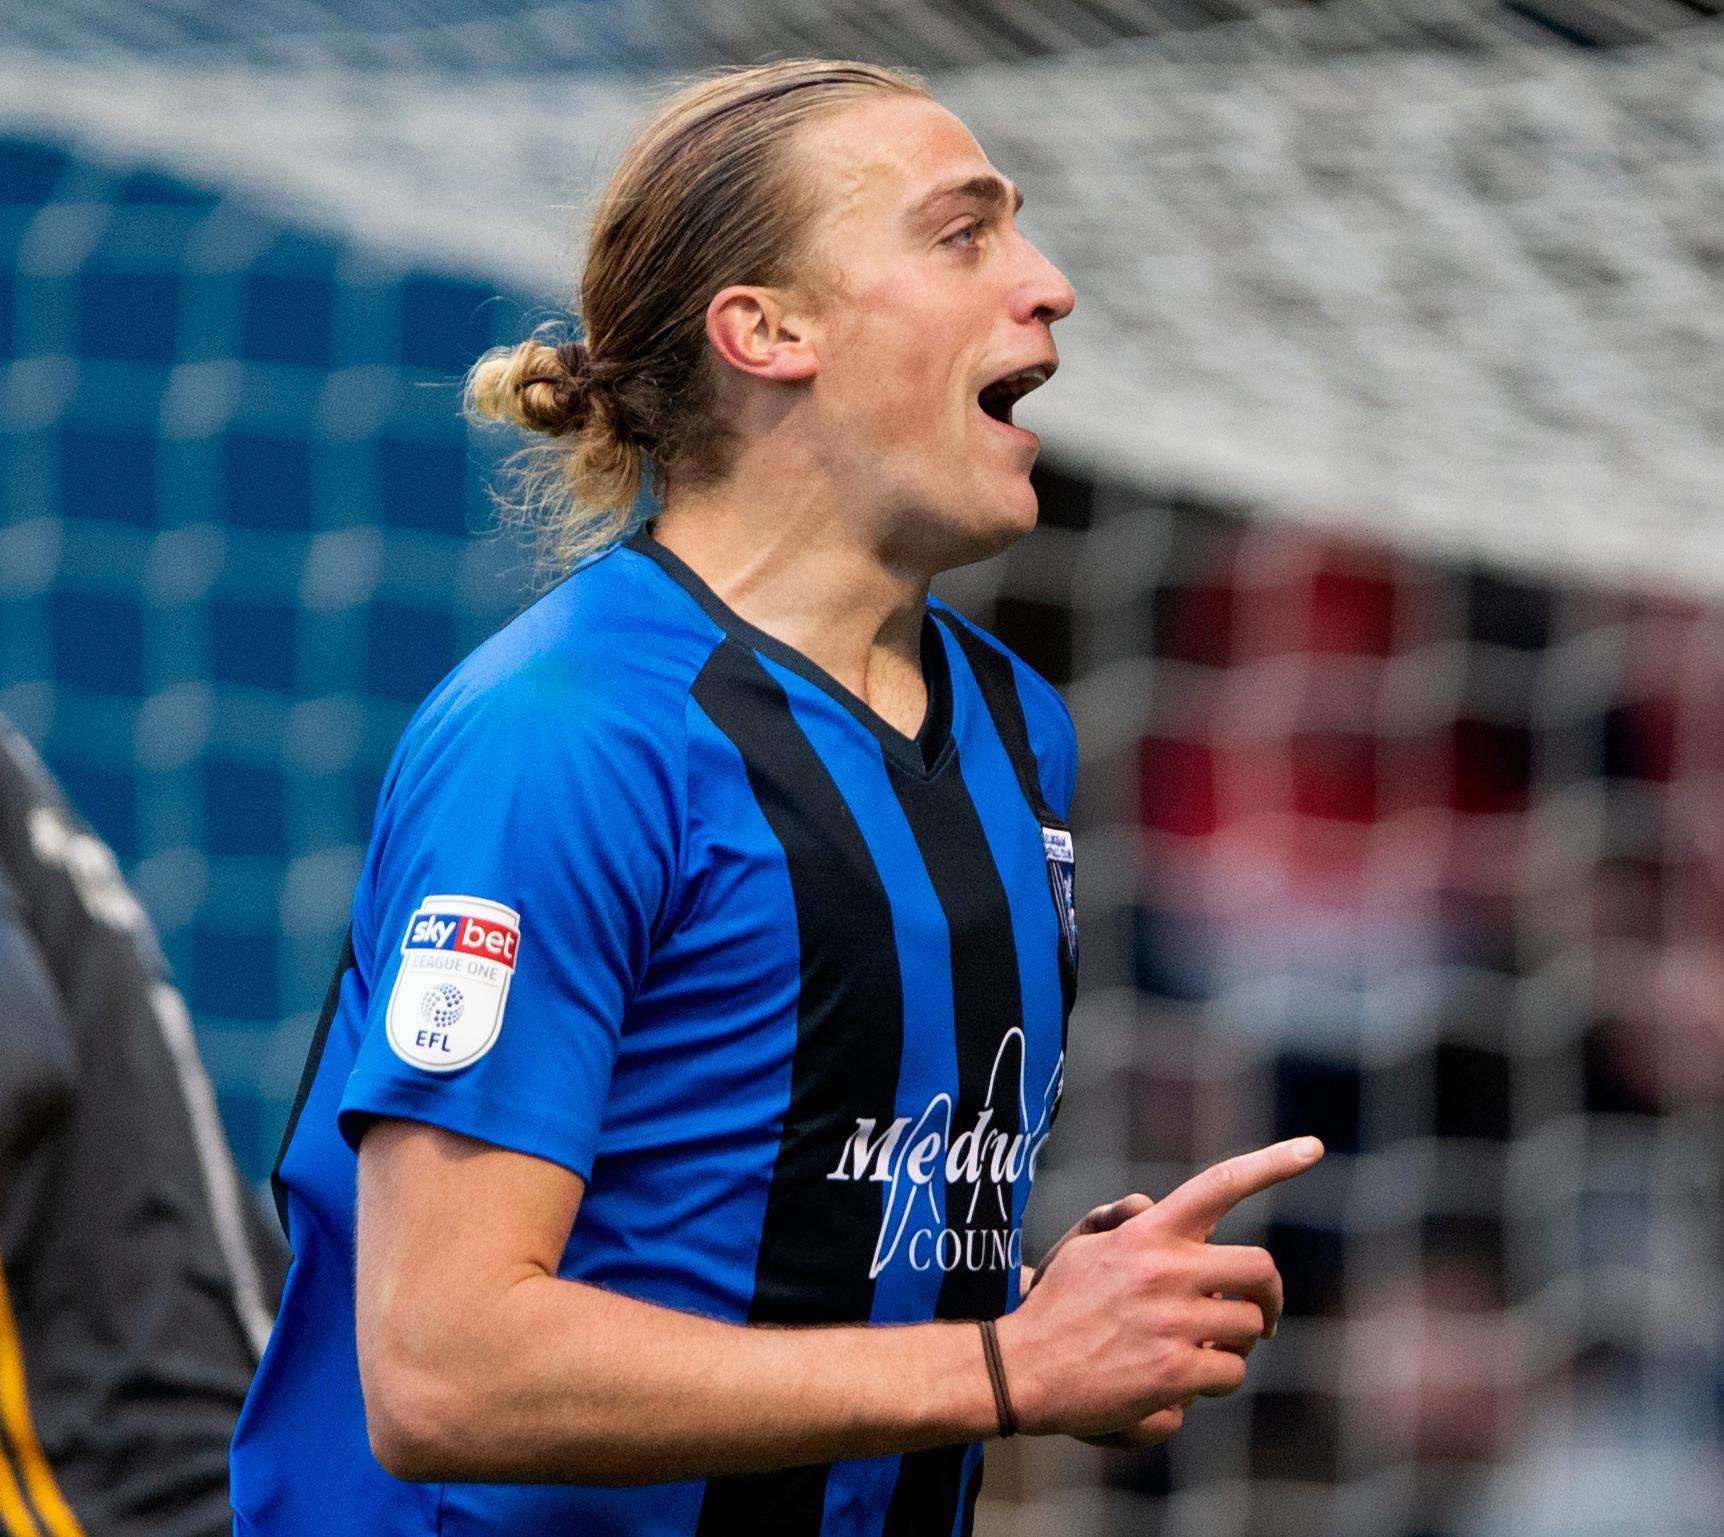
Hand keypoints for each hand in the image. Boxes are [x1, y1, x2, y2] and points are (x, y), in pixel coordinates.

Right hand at [995, 1137, 1322, 1442]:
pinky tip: (1184, 1380)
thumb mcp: (1083, 1246)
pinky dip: (1216, 1380)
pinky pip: (1230, 1371)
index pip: (1219, 1185)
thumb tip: (1153, 1204)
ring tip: (1203, 1351)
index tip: (1313, 1148)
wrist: (1023, 1369)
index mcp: (1147, 1233)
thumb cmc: (1055, 1305)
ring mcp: (1173, 1321)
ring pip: (1249, 1327)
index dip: (1272, 1163)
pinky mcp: (1175, 1371)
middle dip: (1270, 1295)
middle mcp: (1166, 1270)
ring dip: (1236, 1344)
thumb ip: (1126, 1221)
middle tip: (1262, 1313)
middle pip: (1259, 1268)